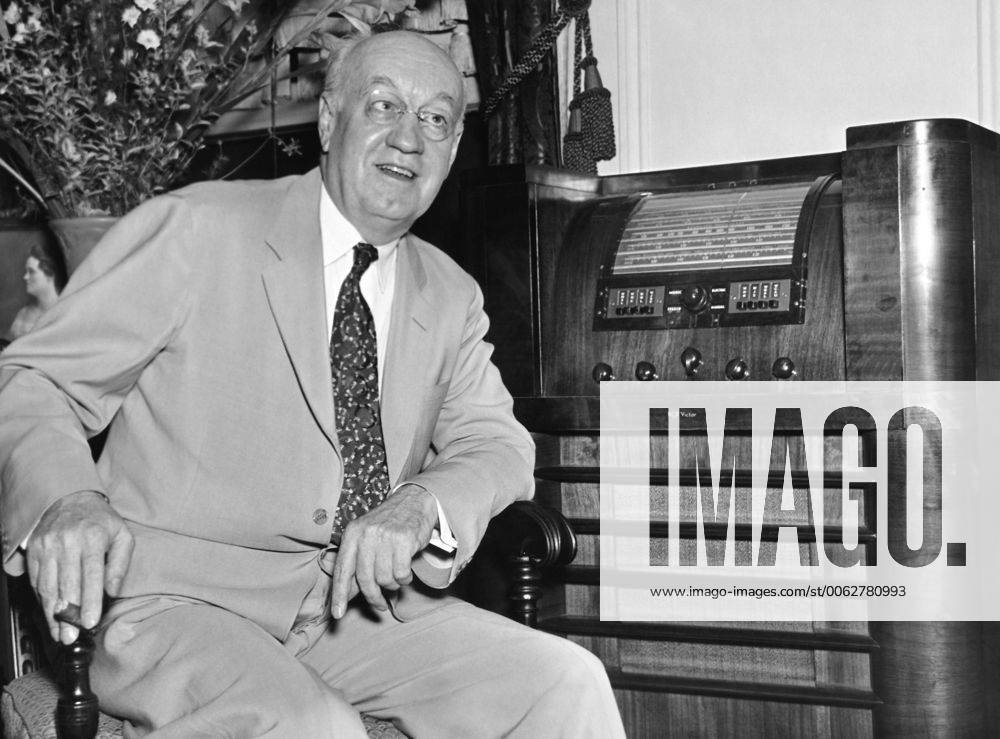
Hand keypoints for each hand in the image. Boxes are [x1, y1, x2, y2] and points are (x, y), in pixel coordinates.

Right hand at [26, 491, 133, 643]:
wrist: (71, 499)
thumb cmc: (101, 522)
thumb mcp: (122, 536)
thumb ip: (120, 564)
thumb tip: (113, 591)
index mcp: (93, 537)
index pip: (91, 574)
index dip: (89, 600)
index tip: (89, 622)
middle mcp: (67, 541)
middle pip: (67, 584)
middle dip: (69, 614)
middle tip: (72, 637)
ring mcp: (47, 546)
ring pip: (48, 586)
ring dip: (52, 613)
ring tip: (60, 633)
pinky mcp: (35, 551)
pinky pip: (36, 581)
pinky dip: (42, 601)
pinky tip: (49, 615)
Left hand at [330, 485, 436, 617]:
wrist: (415, 501)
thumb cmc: (389, 524)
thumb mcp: (367, 538)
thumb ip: (356, 564)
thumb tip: (347, 594)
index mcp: (352, 534)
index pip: (342, 569)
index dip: (339, 594)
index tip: (338, 614)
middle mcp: (366, 534)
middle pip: (364, 578)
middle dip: (372, 596)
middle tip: (379, 604)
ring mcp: (385, 536)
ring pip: (384, 578)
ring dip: (392, 584)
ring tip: (396, 577)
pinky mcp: (404, 540)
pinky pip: (401, 573)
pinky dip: (404, 578)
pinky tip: (406, 573)